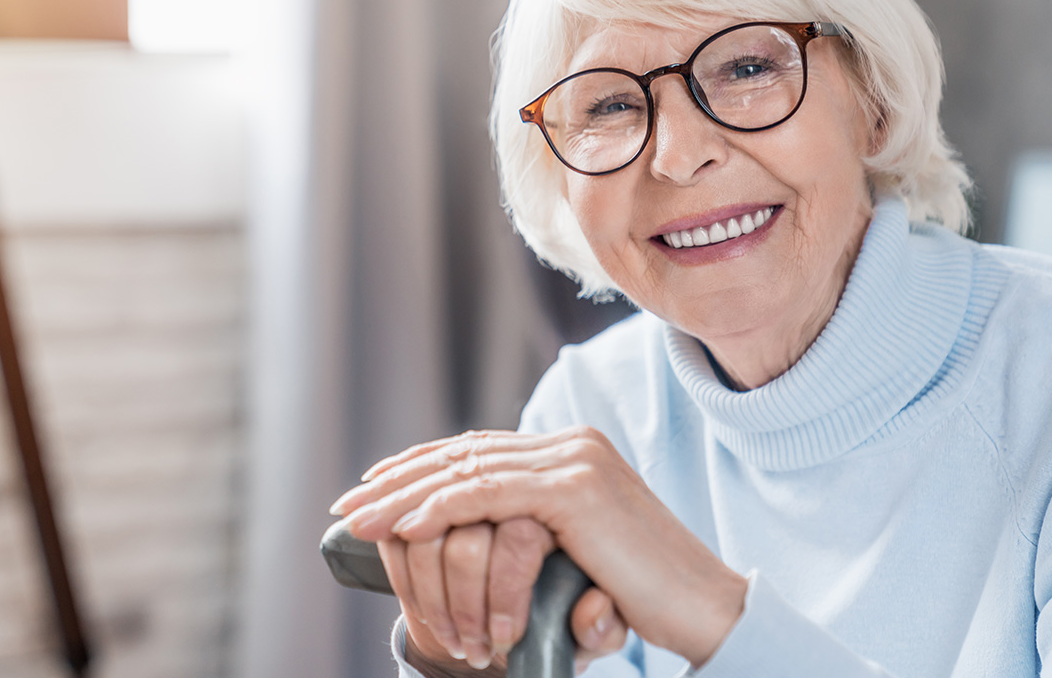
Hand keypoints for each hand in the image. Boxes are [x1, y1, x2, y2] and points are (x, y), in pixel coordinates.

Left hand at [331, 426, 747, 667]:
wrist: (701, 607)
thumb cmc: (637, 591)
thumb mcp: (572, 548)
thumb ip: (531, 526)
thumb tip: (472, 532)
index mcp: (570, 450)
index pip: (477, 450)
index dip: (421, 465)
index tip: (374, 486)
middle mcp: (571, 443)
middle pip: (464, 455)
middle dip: (400, 477)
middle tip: (350, 501)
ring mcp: (574, 461)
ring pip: (466, 471)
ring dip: (404, 495)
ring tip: (359, 517)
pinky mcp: (574, 490)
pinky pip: (487, 495)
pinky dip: (438, 509)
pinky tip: (401, 525)